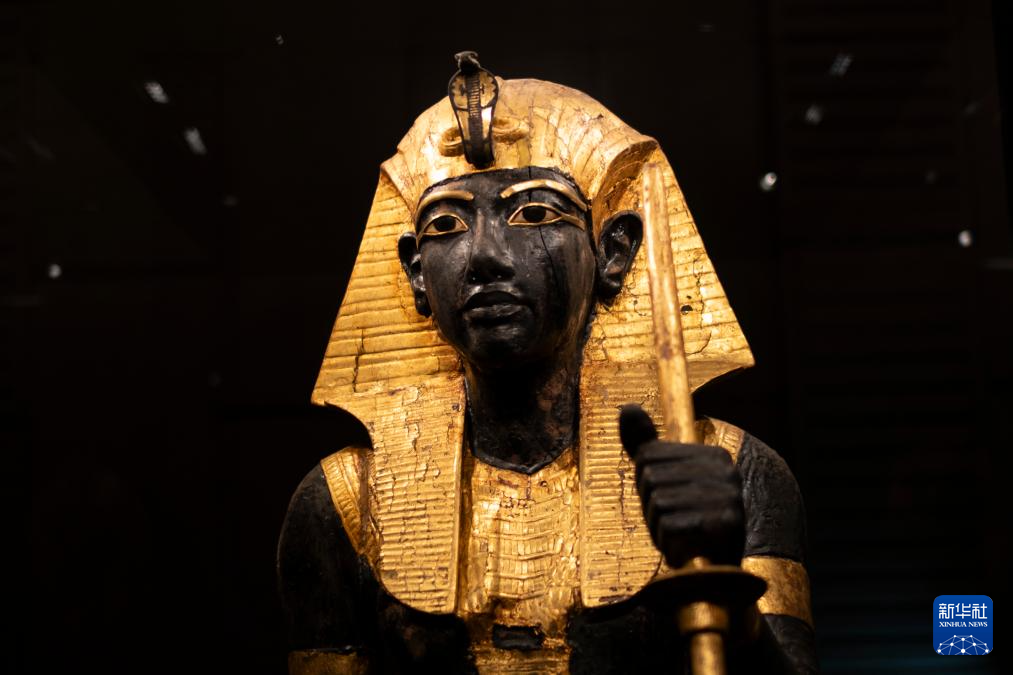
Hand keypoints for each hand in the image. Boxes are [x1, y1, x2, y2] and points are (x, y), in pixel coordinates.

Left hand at [619, 404, 745, 567]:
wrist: (715, 579)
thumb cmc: (686, 525)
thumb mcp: (661, 482)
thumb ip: (645, 445)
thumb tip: (627, 407)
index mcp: (713, 455)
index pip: (647, 455)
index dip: (646, 485)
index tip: (669, 502)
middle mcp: (726, 470)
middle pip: (651, 479)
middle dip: (651, 510)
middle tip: (674, 526)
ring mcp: (729, 497)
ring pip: (658, 504)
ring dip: (659, 530)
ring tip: (680, 539)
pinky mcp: (727, 526)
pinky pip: (670, 527)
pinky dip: (668, 545)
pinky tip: (686, 551)